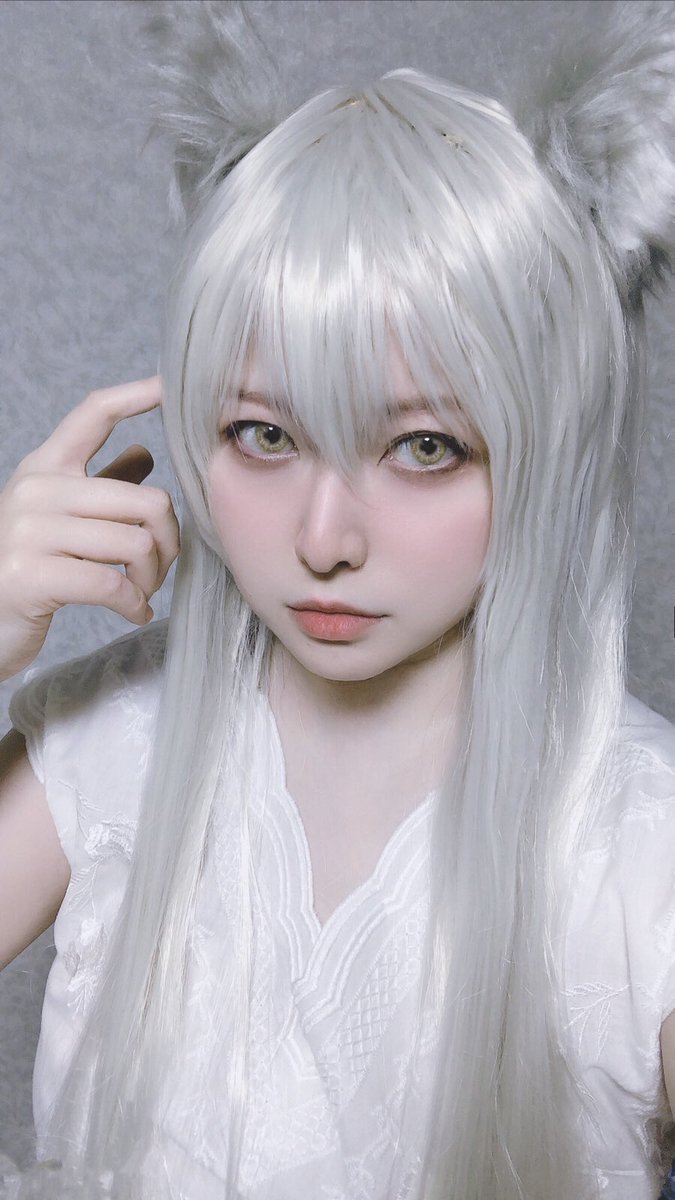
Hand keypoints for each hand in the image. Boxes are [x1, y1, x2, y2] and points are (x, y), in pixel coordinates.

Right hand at [0, 377, 179, 681]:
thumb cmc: (32, 568)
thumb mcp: (64, 518)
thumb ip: (101, 485)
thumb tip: (144, 451)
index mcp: (43, 466)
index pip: (93, 414)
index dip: (135, 395)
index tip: (168, 384)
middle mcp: (34, 490)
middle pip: (146, 500)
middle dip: (169, 543)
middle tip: (160, 568)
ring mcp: (28, 531)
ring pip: (137, 544)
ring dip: (153, 578)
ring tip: (142, 591)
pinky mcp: (30, 576)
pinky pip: (113, 584)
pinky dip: (135, 604)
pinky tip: (135, 611)